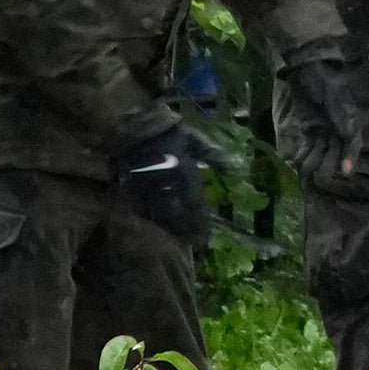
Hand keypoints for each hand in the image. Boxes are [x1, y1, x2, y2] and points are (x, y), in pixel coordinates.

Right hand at [110, 121, 213, 247]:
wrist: (134, 126)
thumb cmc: (169, 132)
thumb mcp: (195, 140)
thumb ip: (214, 156)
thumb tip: (234, 170)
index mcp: (182, 173)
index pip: (194, 204)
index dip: (200, 222)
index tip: (206, 237)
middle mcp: (165, 185)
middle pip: (177, 215)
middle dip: (187, 230)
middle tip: (195, 243)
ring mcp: (147, 188)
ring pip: (160, 214)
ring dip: (171, 228)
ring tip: (180, 238)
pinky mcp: (133, 187)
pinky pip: (144, 209)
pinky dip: (154, 219)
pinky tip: (159, 226)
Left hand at [289, 57, 364, 178]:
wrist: (305, 70)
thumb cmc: (323, 82)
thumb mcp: (334, 100)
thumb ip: (342, 119)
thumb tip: (350, 136)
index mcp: (349, 122)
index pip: (353, 145)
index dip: (350, 159)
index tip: (345, 173)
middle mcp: (337, 130)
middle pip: (335, 154)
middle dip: (327, 166)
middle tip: (318, 177)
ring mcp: (322, 131)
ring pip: (319, 154)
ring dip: (312, 162)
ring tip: (302, 169)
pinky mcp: (309, 130)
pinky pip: (307, 147)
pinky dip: (301, 155)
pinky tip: (293, 161)